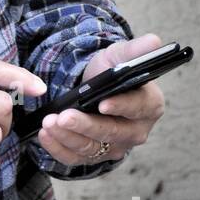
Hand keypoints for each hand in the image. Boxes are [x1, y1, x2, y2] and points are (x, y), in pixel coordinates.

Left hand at [36, 32, 165, 166]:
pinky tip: (45, 136)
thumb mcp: (120, 56)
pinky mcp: (95, 156)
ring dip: (68, 137)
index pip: (138, 108)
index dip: (121, 106)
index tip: (102, 104)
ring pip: (92, 148)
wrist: (91, 87)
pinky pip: (76, 158)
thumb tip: (154, 41)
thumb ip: (136, 50)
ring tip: (49, 123)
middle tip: (63, 116)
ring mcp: (116, 147)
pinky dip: (58, 149)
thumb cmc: (110, 71)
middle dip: (86, 125)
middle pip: (112, 133)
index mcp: (150, 105)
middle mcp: (136, 131)